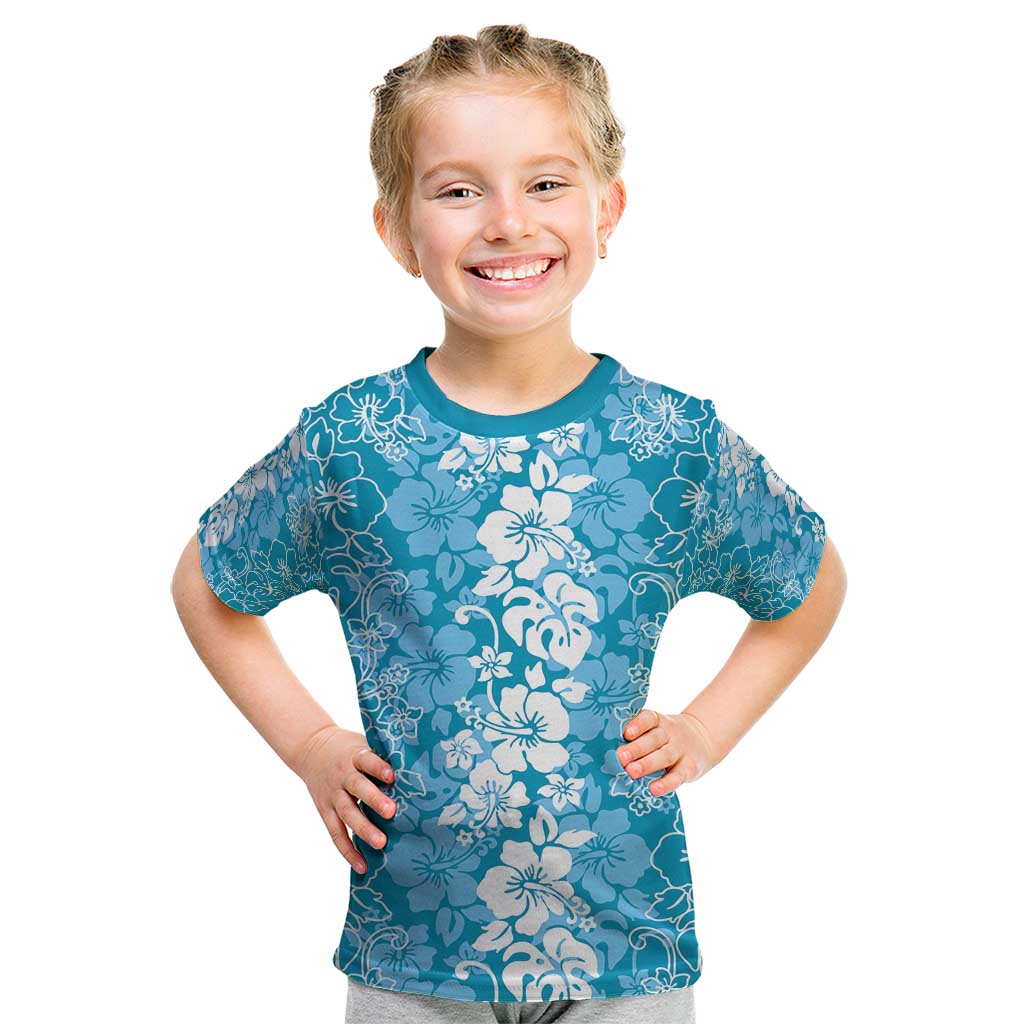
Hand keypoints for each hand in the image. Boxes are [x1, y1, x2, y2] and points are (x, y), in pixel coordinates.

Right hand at [294, 725, 394, 873]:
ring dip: (364, 829)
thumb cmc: (350, 750)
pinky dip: (348, 851)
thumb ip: (383, 757)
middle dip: (374, 800)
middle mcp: (342, 775)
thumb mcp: (363, 745)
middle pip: (358, 788)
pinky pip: (336, 833)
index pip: (366, 760)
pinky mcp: (325, 811)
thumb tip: (418, 770)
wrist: (311, 748)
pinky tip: (362, 866)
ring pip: (348, 813)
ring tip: (381, 843)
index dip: (378, 767)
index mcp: (355, 756)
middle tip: (392, 812)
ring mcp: (333, 795)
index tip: (393, 776)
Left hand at [617, 709, 716, 794]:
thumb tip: (605, 750)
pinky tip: (654, 790)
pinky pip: (678, 776)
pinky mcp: (690, 767)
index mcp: (659, 721)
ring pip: (664, 756)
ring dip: (647, 764)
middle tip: (620, 757)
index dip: (638, 725)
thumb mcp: (657, 729)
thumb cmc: (666, 737)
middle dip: (636, 748)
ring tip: (632, 772)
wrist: (703, 738)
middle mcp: (670, 733)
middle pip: (654, 739)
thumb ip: (638, 737)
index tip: (626, 733)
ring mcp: (681, 750)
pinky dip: (666, 783)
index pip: (649, 718)